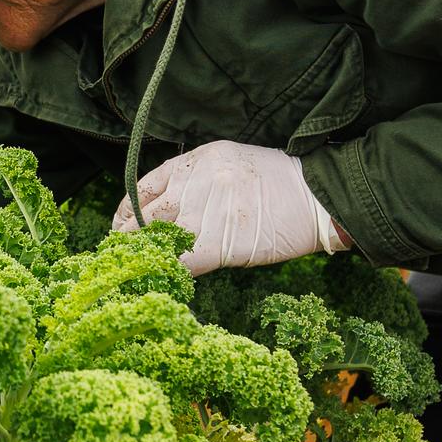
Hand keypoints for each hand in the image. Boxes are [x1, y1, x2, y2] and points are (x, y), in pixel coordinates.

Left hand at [113, 141, 350, 274]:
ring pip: (156, 239)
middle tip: (123, 254)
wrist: (318, 196)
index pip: (144, 185)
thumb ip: (200, 181)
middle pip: (144, 213)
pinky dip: (169, 274)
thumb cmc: (281, 184)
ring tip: (140, 270)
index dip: (128, 209)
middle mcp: (195, 182)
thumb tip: (172, 208)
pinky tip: (167, 281)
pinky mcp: (219, 242)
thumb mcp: (233, 163)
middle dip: (128, 236)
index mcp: (197, 160)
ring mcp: (206, 212)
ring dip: (144, 257)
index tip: (122, 225)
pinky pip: (180, 262)